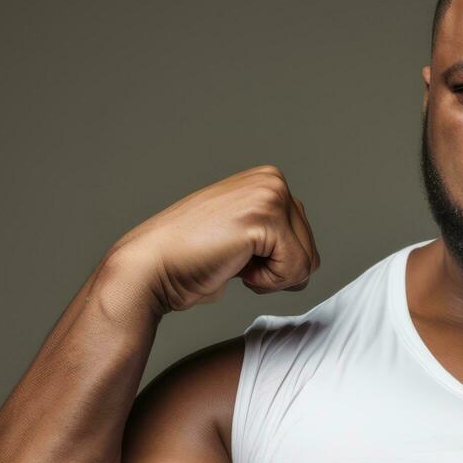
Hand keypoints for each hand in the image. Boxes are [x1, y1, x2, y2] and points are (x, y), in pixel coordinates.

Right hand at [103, 164, 321, 315]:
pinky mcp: (265, 218)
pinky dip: (268, 282)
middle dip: (277, 271)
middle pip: (311, 251)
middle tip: (234, 261)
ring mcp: (269, 194)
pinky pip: (296, 270)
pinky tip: (236, 267)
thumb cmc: (190, 261)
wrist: (151, 268)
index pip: (306, 241)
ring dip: (272, 278)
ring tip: (234, 261)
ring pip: (307, 262)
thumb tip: (308, 263)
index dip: (275, 264)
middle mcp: (272, 180)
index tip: (238, 255)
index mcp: (269, 181)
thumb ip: (275, 237)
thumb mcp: (245, 238)